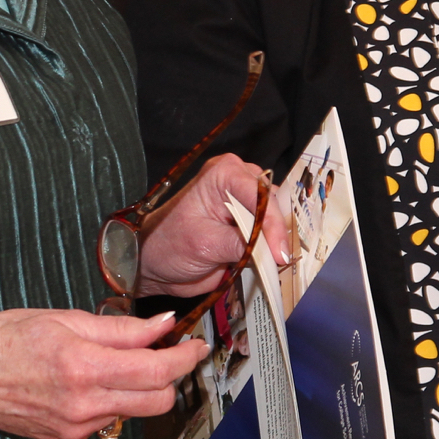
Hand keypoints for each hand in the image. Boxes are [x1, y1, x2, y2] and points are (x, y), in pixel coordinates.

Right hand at [0, 309, 206, 438]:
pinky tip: (90, 380)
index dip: (184, 357)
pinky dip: (112, 399)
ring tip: (122, 359)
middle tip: (171, 351)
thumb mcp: (63, 317)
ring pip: (135, 410)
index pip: (156, 369)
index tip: (194, 344)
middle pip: (157, 400)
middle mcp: (83, 402)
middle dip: (172, 376)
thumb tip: (160, 325)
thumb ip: (119, 327)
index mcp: (83, 364)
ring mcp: (77, 427)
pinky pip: (108, 419)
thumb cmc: (5, 339)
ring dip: (142, 386)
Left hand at [136, 153, 290, 297]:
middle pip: (274, 203)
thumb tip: (274, 252)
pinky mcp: (249, 226)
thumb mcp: (205, 244)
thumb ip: (241, 244)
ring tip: (282, 263)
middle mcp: (239, 182)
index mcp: (224, 174)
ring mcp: (245, 204)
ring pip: (277, 219)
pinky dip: (275, 249)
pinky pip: (271, 235)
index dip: (272, 223)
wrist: (154, 265)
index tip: (279, 252)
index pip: (260, 195)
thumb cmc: (169, 245)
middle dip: (280, 231)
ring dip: (280, 241)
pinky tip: (276, 264)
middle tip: (284, 259)